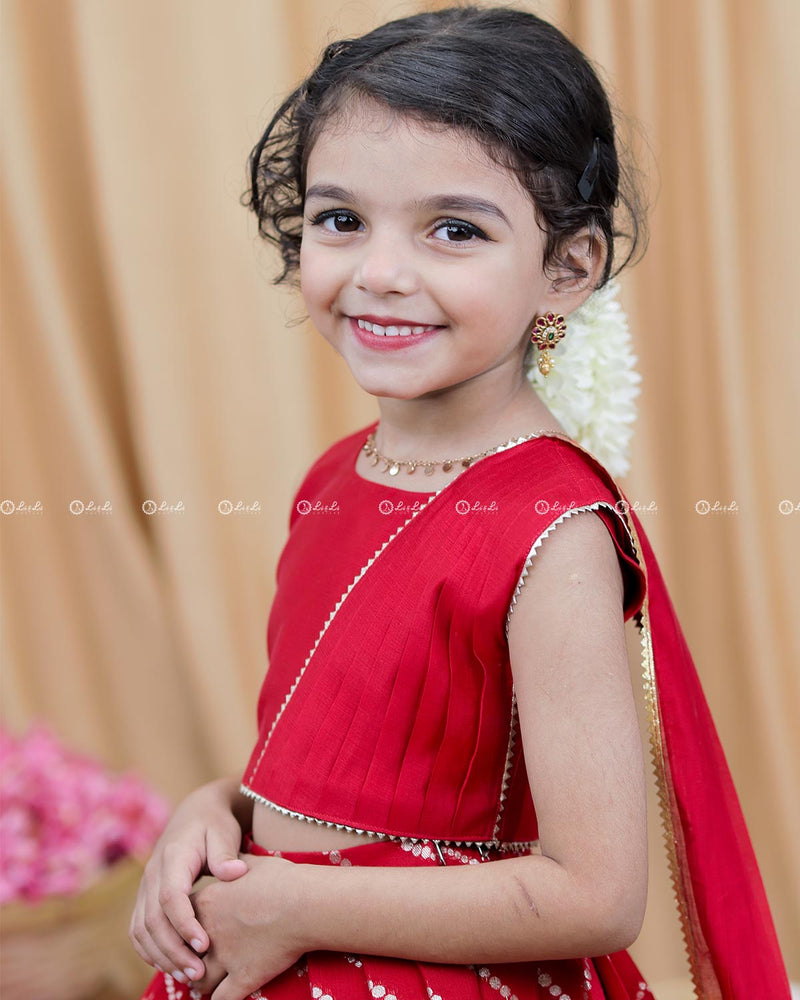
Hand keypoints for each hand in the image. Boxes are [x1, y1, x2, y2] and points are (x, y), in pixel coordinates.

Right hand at [129, 778, 249, 983]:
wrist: (196, 812)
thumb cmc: (215, 824)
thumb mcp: (224, 832)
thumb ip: (226, 853)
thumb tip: (235, 873)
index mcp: (173, 857)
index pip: (170, 897)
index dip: (184, 925)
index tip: (205, 946)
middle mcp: (152, 874)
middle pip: (153, 921)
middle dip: (174, 951)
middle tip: (200, 974)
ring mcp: (145, 886)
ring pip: (141, 930)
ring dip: (161, 957)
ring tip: (189, 976)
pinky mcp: (145, 897)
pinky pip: (138, 930)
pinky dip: (150, 951)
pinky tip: (172, 965)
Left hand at [190, 854, 305, 999]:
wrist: (305, 903)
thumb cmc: (283, 880)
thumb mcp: (252, 863)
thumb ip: (234, 863)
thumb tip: (233, 862)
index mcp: (207, 901)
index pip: (178, 919)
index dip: (184, 928)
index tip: (194, 931)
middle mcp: (208, 931)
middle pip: (183, 952)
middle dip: (187, 959)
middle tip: (195, 961)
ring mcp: (224, 957)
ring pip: (198, 980)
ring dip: (201, 982)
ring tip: (208, 980)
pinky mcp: (243, 977)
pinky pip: (220, 999)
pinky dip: (220, 999)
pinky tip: (225, 995)